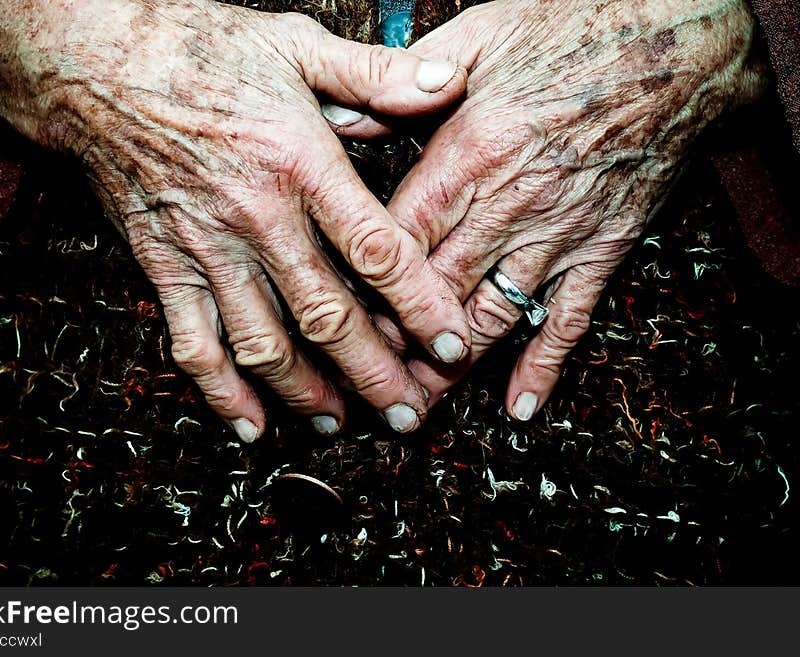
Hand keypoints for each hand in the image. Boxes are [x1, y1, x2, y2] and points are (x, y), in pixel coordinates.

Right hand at [0, 0, 473, 439]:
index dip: (421, 305)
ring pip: (266, 344)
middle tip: (410, 413)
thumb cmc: (195, 48)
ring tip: (342, 425)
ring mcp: (207, 251)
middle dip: (375, 374)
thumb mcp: (294, 43)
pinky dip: (221, 393)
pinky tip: (250, 427)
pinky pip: (192, 345)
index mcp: (301, 164)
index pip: (376, 251)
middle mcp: (258, 219)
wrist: (91, 65)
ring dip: (308, 394)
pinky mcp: (164, 269)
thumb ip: (375, 72)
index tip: (452, 346)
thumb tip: (449, 84)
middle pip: (328, 316)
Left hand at [334, 0, 764, 419]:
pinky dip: (543, 368)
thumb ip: (403, 82)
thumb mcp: (479, 35)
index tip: (335, 312)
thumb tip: (337, 113)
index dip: (364, 281)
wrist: (680, 43)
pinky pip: (569, 320)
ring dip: (451, 364)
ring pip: (492, 315)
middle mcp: (510, 203)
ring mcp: (560, 233)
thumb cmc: (575, 29)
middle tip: (362, 377)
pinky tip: (519, 406)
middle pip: (436, 288)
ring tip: (417, 402)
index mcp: (471, 152)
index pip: (400, 235)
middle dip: (395, 338)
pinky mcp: (603, 249)